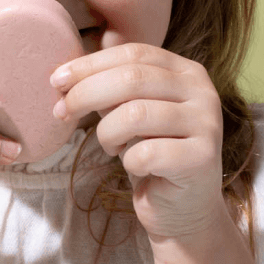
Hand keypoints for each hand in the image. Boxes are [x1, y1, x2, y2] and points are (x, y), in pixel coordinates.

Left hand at [50, 43, 225, 242]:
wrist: (183, 209)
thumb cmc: (152, 154)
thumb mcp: (130, 113)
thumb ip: (110, 89)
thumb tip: (65, 77)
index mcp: (186, 72)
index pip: (134, 53)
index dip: (91, 65)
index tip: (56, 81)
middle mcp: (203, 92)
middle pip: (132, 79)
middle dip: (86, 93)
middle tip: (61, 112)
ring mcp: (206, 124)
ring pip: (135, 114)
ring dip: (107, 133)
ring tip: (110, 146)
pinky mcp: (202, 159)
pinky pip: (146, 153)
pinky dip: (128, 161)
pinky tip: (133, 165)